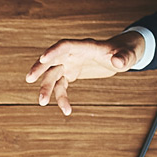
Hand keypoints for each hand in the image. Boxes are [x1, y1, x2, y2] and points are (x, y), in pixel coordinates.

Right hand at [25, 31, 145, 115]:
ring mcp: (70, 64)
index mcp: (85, 46)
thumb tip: (118, 62)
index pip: (65, 46)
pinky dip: (61, 98)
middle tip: (29, 79)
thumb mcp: (128, 54)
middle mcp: (73, 54)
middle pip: (52, 60)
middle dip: (39, 69)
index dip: (54, 51)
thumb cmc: (125, 51)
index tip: (42, 59)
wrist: (122, 54)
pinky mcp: (70, 73)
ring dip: (46, 89)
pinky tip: (66, 110)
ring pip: (53, 76)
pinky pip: (61, 86)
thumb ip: (123, 58)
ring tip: (42, 103)